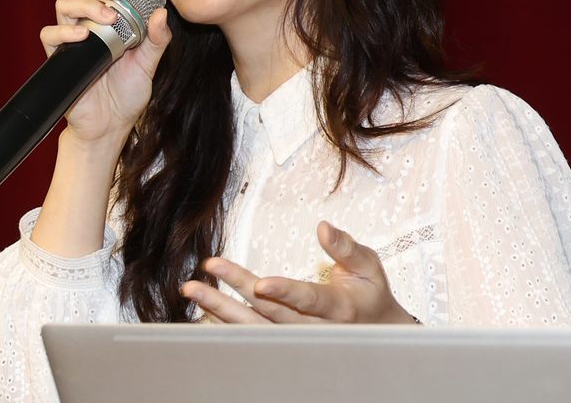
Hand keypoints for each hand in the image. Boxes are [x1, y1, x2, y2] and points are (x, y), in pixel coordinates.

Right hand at [42, 0, 170, 145]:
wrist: (110, 126)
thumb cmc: (127, 94)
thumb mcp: (148, 65)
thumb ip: (157, 41)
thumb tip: (161, 13)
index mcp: (107, 18)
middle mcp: (86, 23)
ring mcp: (71, 39)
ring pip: (64, 4)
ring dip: (86, 4)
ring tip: (107, 15)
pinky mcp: (59, 58)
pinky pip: (50, 35)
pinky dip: (63, 31)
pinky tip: (83, 36)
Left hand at [180, 221, 416, 324]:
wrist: (378, 335)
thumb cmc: (371, 295)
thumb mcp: (369, 267)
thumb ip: (346, 248)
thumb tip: (322, 226)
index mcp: (339, 308)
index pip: (308, 300)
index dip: (285, 292)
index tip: (259, 284)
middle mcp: (315, 329)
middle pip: (270, 313)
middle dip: (234, 295)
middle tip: (202, 276)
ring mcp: (299, 340)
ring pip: (256, 329)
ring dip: (222, 311)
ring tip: (193, 291)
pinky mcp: (286, 344)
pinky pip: (254, 338)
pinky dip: (228, 327)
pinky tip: (202, 312)